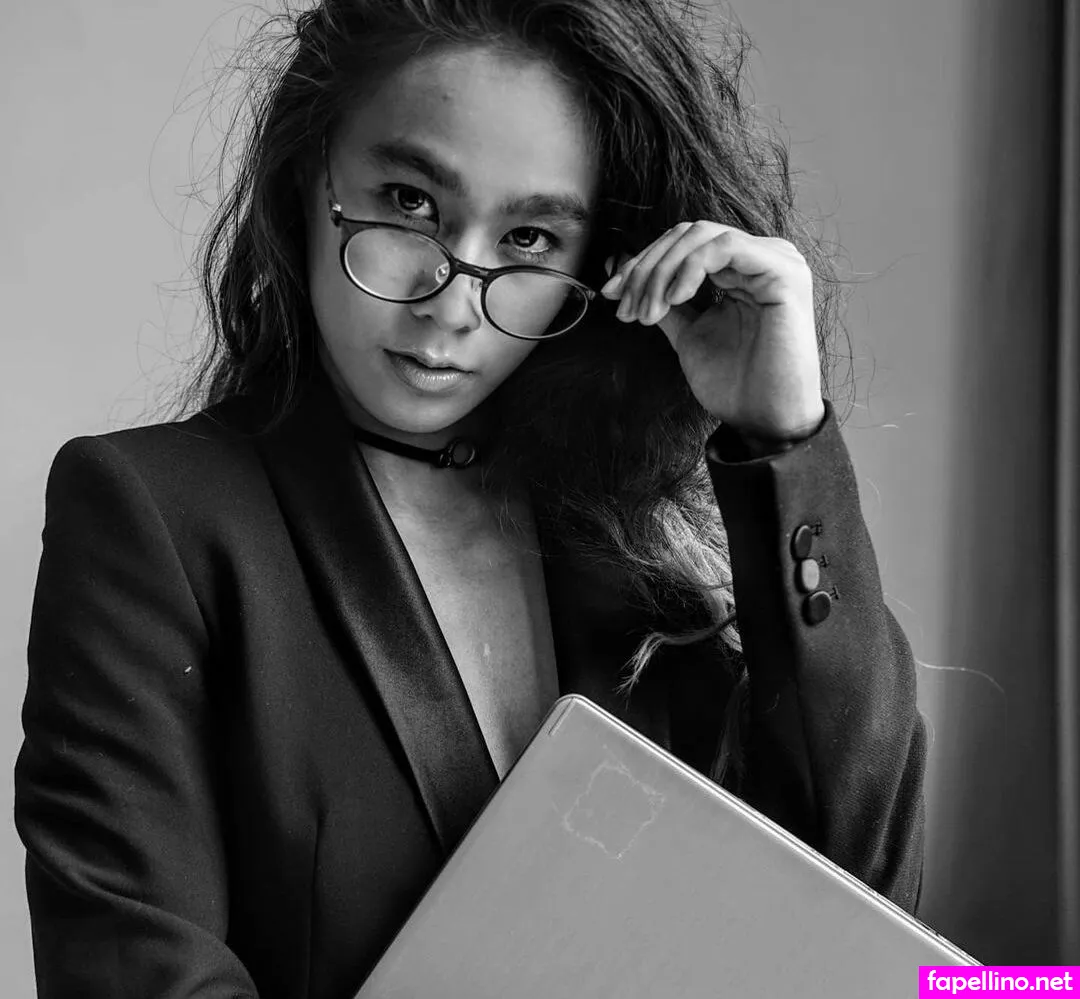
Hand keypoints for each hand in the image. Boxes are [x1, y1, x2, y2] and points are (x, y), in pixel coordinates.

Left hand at [600, 221, 824, 440]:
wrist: (764, 420)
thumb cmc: (733, 384)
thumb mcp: (686, 333)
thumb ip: (663, 300)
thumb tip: (622, 268)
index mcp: (741, 268)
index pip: (682, 243)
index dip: (641, 264)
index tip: (611, 294)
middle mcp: (760, 256)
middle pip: (686, 235)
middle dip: (646, 269)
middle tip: (627, 308)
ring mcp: (775, 260)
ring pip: (700, 236)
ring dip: (662, 272)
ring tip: (649, 312)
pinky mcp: (783, 272)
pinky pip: (725, 247)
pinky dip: (690, 268)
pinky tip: (675, 298)